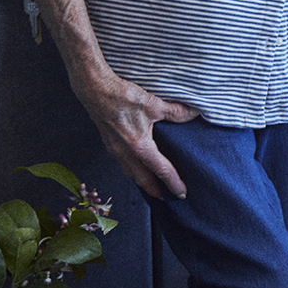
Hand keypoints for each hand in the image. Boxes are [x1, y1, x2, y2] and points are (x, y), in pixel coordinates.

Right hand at [71, 71, 197, 200]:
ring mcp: (114, 149)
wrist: (94, 90)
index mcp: (138, 146)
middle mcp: (124, 152)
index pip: (161, 170)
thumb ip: (176, 112)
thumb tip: (193, 113)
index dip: (173, 183)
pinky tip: (137, 164)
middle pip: (143, 179)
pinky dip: (132, 169)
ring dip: (142, 181)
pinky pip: (122, 163)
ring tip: (153, 184)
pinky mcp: (109, 143)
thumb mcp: (154, 104)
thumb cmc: (121, 97)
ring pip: (130, 172)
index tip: (182, 193)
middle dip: (155, 190)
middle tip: (167, 198)